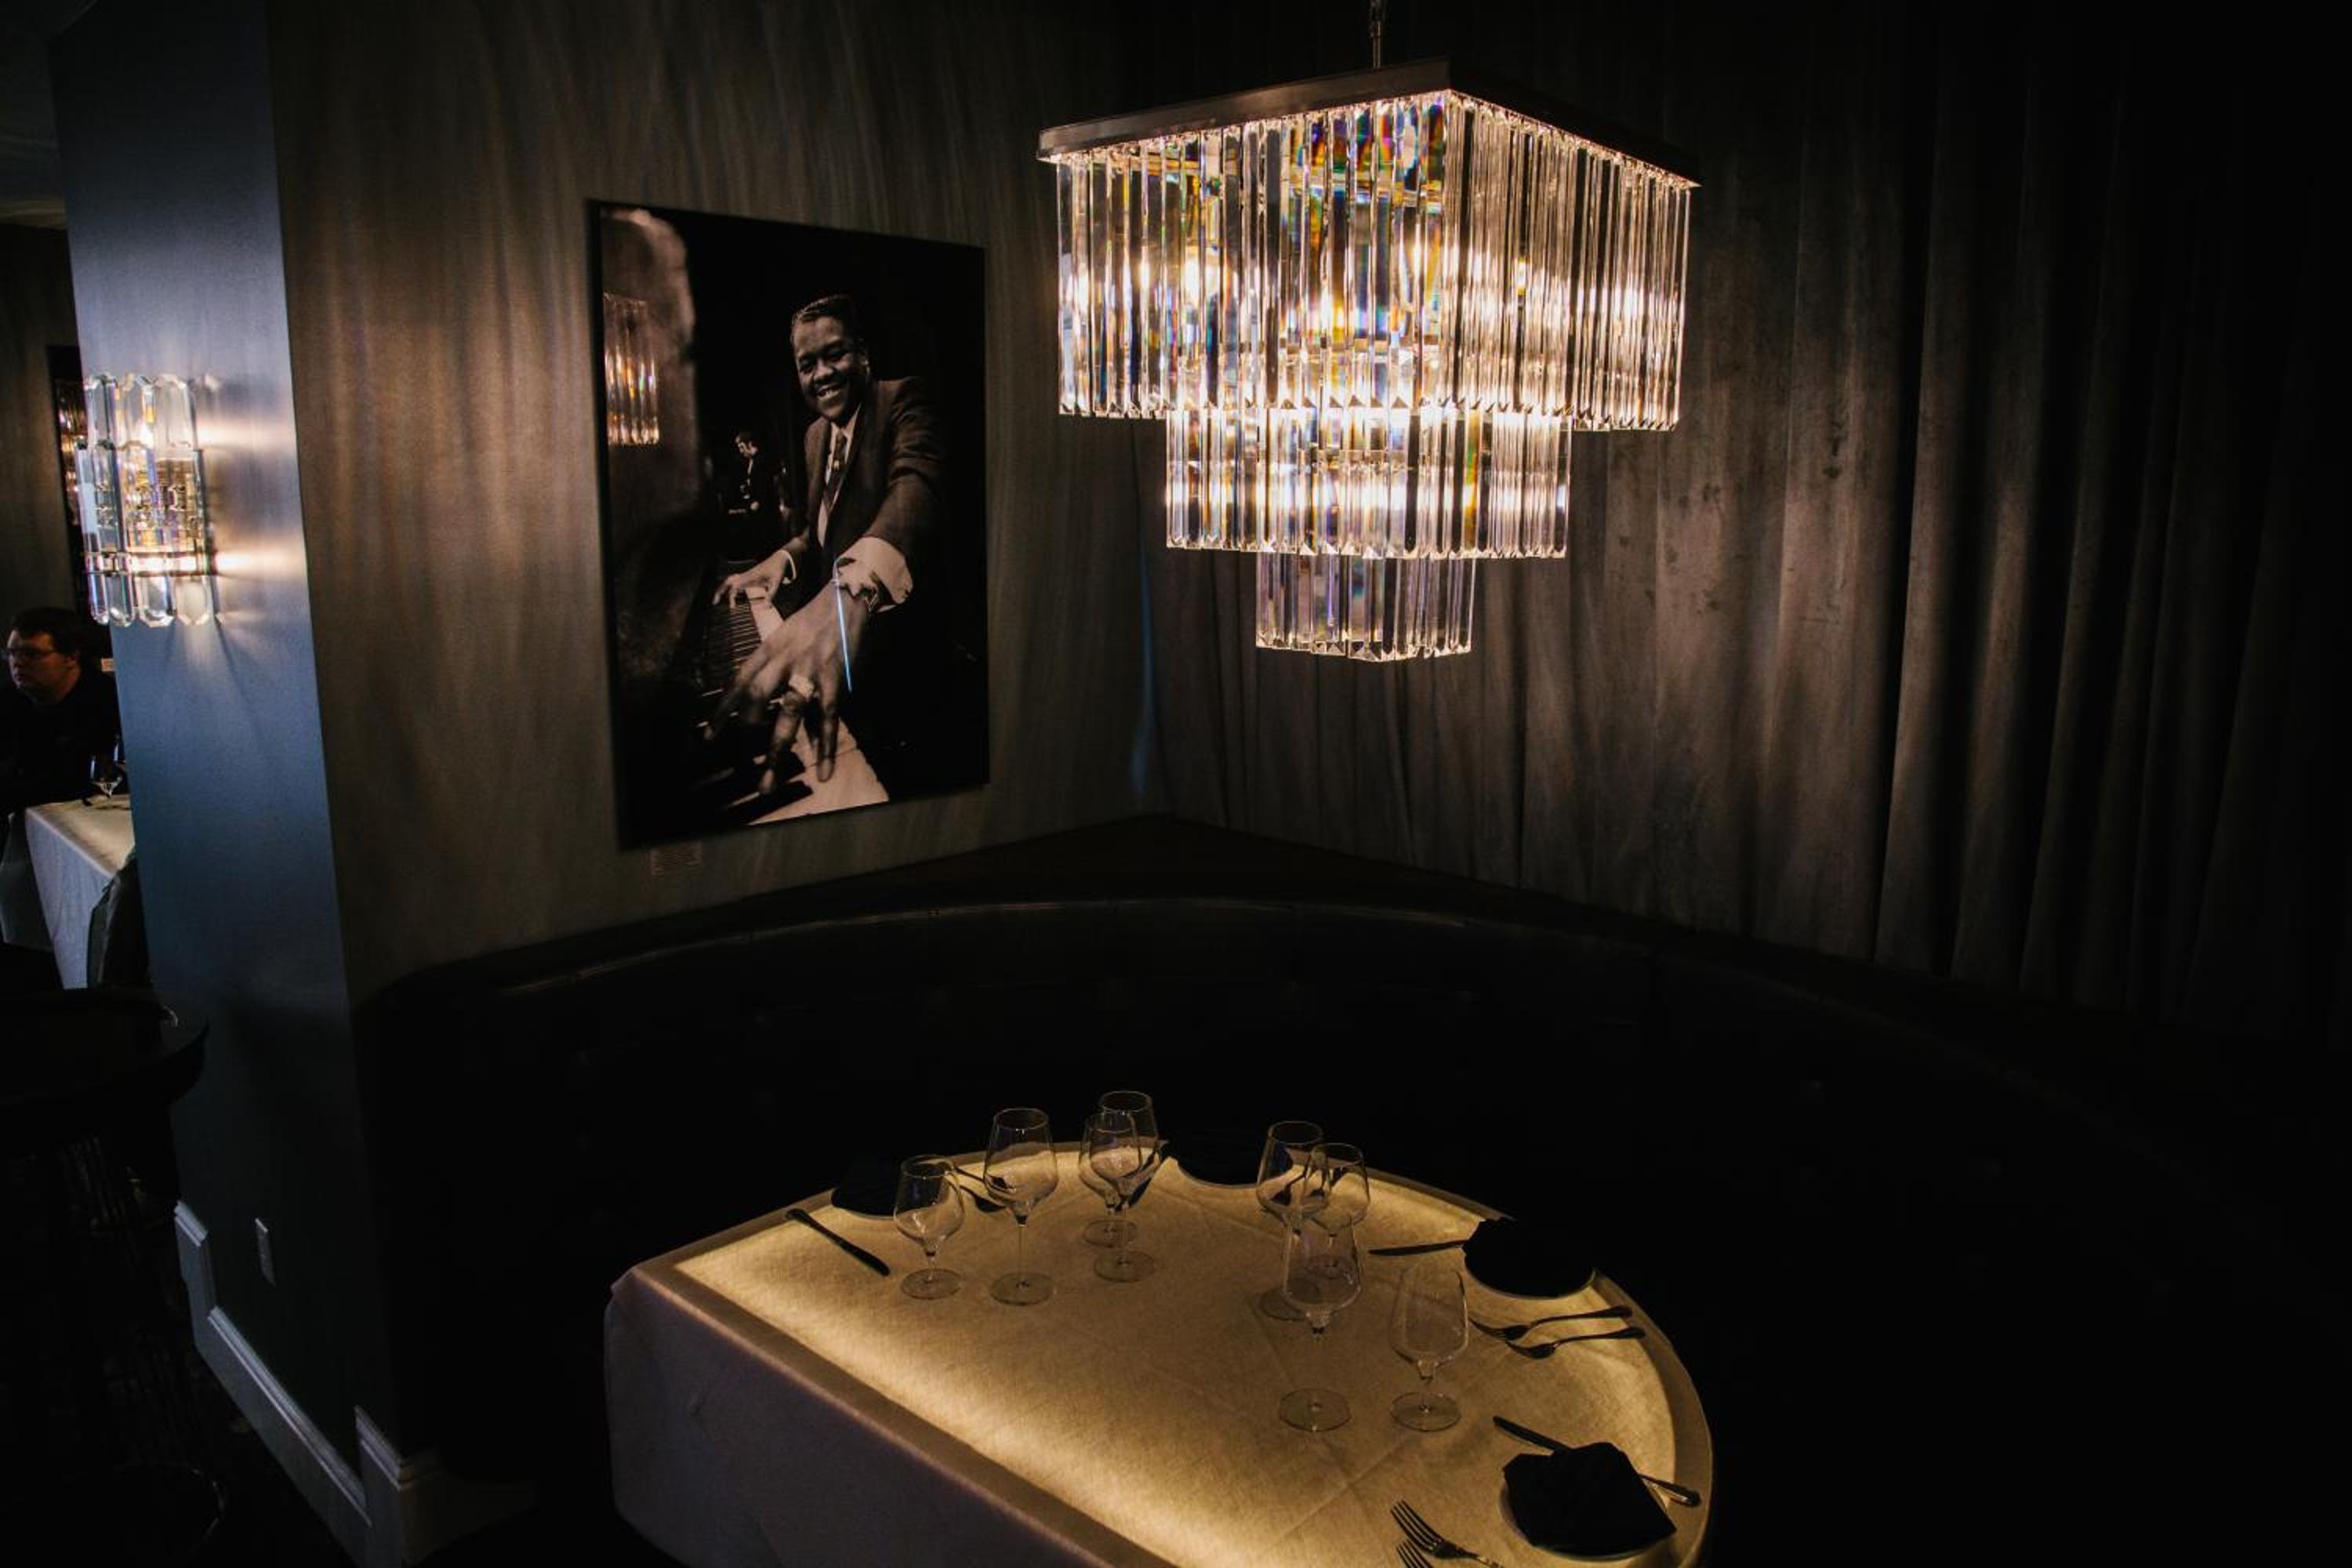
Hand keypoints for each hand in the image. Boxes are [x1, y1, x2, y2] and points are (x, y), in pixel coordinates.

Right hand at [711, 548, 787, 605]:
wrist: (779, 559)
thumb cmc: (777, 569)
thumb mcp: (776, 583)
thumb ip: (771, 595)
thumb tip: (766, 607)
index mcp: (750, 576)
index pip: (735, 585)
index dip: (731, 595)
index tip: (732, 606)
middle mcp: (746, 575)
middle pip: (728, 581)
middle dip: (720, 591)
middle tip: (714, 602)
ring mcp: (746, 575)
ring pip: (730, 581)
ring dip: (723, 589)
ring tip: (717, 599)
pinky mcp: (748, 577)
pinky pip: (736, 582)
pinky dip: (730, 588)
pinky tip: (730, 597)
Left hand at [711, 585, 869, 785]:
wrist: (845, 601)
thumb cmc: (811, 623)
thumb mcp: (782, 639)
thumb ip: (770, 668)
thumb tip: (760, 701)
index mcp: (767, 651)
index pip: (737, 684)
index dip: (721, 713)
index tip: (708, 739)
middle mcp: (783, 662)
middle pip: (756, 700)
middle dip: (745, 735)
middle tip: (740, 767)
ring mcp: (810, 672)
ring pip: (788, 714)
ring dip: (777, 750)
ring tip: (769, 781)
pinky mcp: (835, 682)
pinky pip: (828, 720)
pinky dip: (826, 749)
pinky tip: (823, 773)